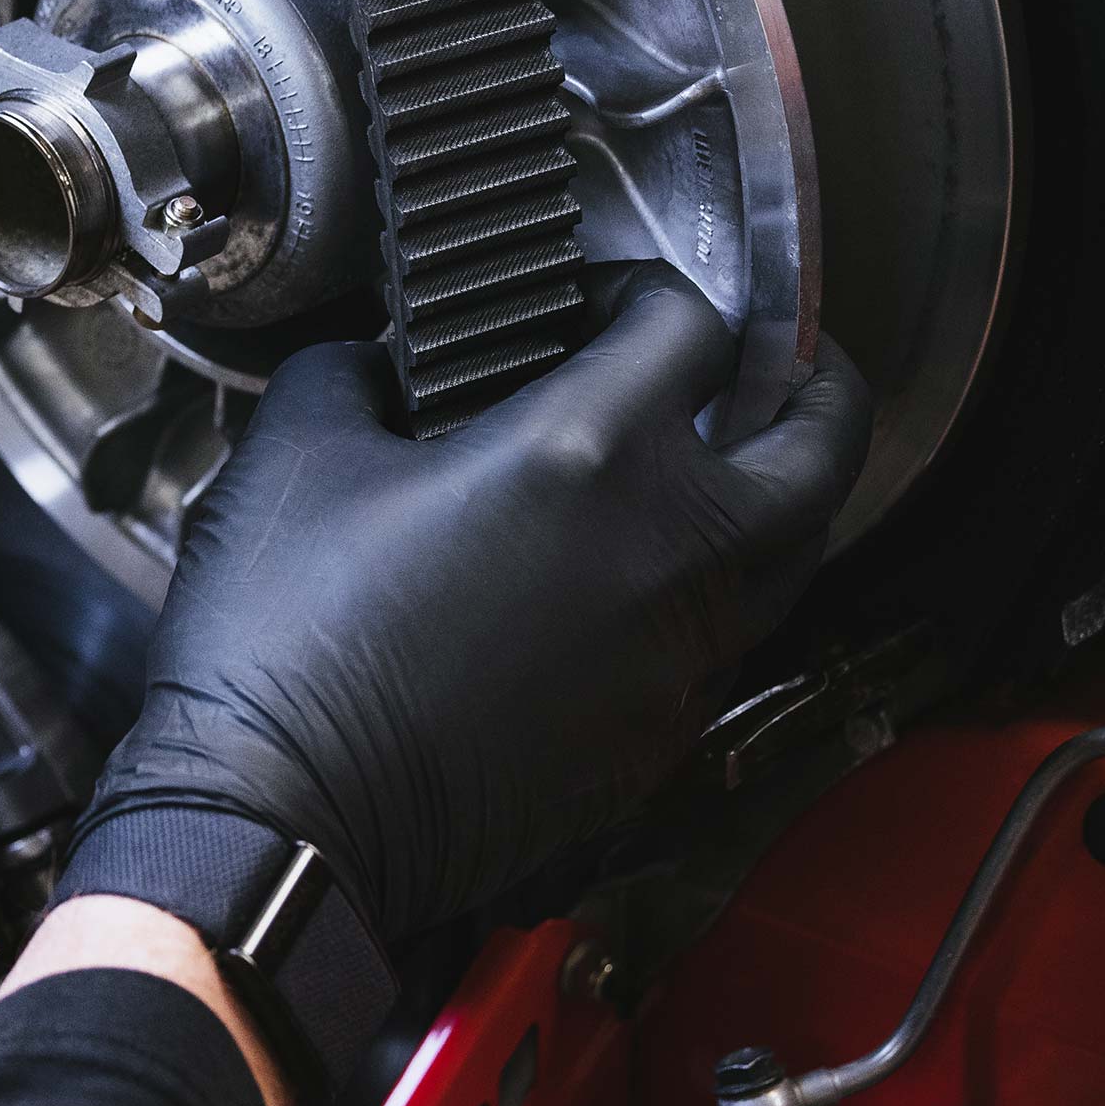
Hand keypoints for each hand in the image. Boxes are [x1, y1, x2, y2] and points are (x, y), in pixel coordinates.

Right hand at [65, 266, 873, 943]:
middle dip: (814, 385)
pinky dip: (707, 596)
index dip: (648, 289)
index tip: (602, 300)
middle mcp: (667, 551)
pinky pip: (723, 645)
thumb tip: (378, 364)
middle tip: (778, 363)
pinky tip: (631, 585)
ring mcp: (677, 656)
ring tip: (719, 469)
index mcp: (584, 453)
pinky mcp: (657, 738)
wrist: (284, 816)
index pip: (690, 325)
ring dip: (771, 497)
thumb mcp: (294, 453)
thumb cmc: (285, 642)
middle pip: (820, 445)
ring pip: (791, 556)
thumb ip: (354, 371)